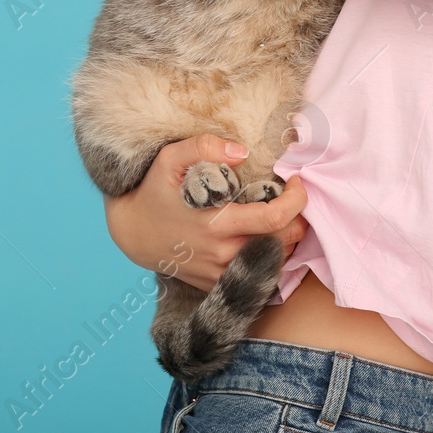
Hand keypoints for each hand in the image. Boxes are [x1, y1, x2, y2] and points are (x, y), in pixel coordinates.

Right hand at [104, 134, 308, 293]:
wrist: (133, 233)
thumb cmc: (154, 191)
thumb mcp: (169, 159)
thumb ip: (202, 147)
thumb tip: (241, 151)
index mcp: (215, 223)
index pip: (273, 219)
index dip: (296, 200)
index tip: (297, 183)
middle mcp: (221, 253)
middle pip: (283, 242)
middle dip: (299, 219)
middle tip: (294, 199)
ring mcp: (220, 273)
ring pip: (276, 262)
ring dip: (288, 238)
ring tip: (282, 216)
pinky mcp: (218, 285)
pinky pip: (259, 276)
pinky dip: (271, 257)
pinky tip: (265, 237)